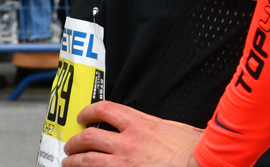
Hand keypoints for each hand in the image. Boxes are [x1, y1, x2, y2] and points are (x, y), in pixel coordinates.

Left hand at [63, 101, 200, 166]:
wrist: (201, 164)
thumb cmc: (193, 150)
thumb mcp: (172, 128)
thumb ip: (154, 127)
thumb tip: (152, 128)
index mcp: (139, 124)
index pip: (104, 109)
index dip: (88, 111)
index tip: (82, 116)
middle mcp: (128, 142)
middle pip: (90, 137)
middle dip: (76, 141)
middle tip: (70, 145)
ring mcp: (125, 163)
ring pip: (88, 160)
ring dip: (74, 161)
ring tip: (68, 162)